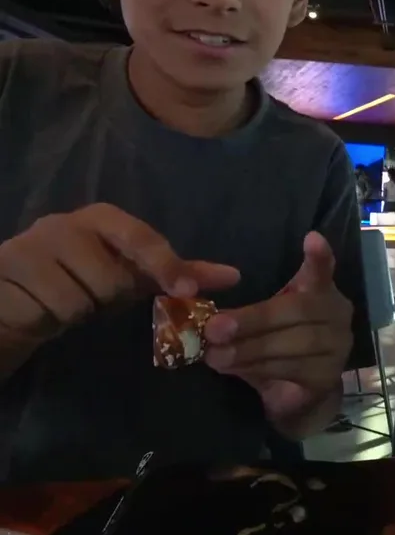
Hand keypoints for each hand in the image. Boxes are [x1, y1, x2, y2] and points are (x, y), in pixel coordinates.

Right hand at [0, 203, 239, 345]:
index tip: (188, 291)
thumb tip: (233, 275)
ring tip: (64, 299)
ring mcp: (37, 243)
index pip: (142, 238)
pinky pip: (57, 305)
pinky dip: (56, 315)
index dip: (167, 264)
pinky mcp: (13, 266)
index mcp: (102, 218)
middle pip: (115, 276)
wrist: (14, 298)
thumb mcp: (130, 275)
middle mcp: (68, 222)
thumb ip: (178, 273)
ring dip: (81, 308)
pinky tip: (44, 307)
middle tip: (90, 296)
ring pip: (86, 295)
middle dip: (108, 296)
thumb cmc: (79, 282)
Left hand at [204, 232, 352, 421]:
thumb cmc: (274, 343)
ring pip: (295, 343)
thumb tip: (197, 301)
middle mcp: (337, 314)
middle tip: (214, 328)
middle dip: (254, 319)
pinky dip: (260, 369)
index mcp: (320, 291)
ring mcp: (338, 347)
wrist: (295, 393)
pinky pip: (293, 370)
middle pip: (299, 309)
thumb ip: (242, 306)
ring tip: (215, 355)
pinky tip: (235, 370)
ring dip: (250, 349)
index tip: (310, 238)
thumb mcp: (260, 319)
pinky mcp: (327, 377)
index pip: (322, 271)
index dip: (319, 257)